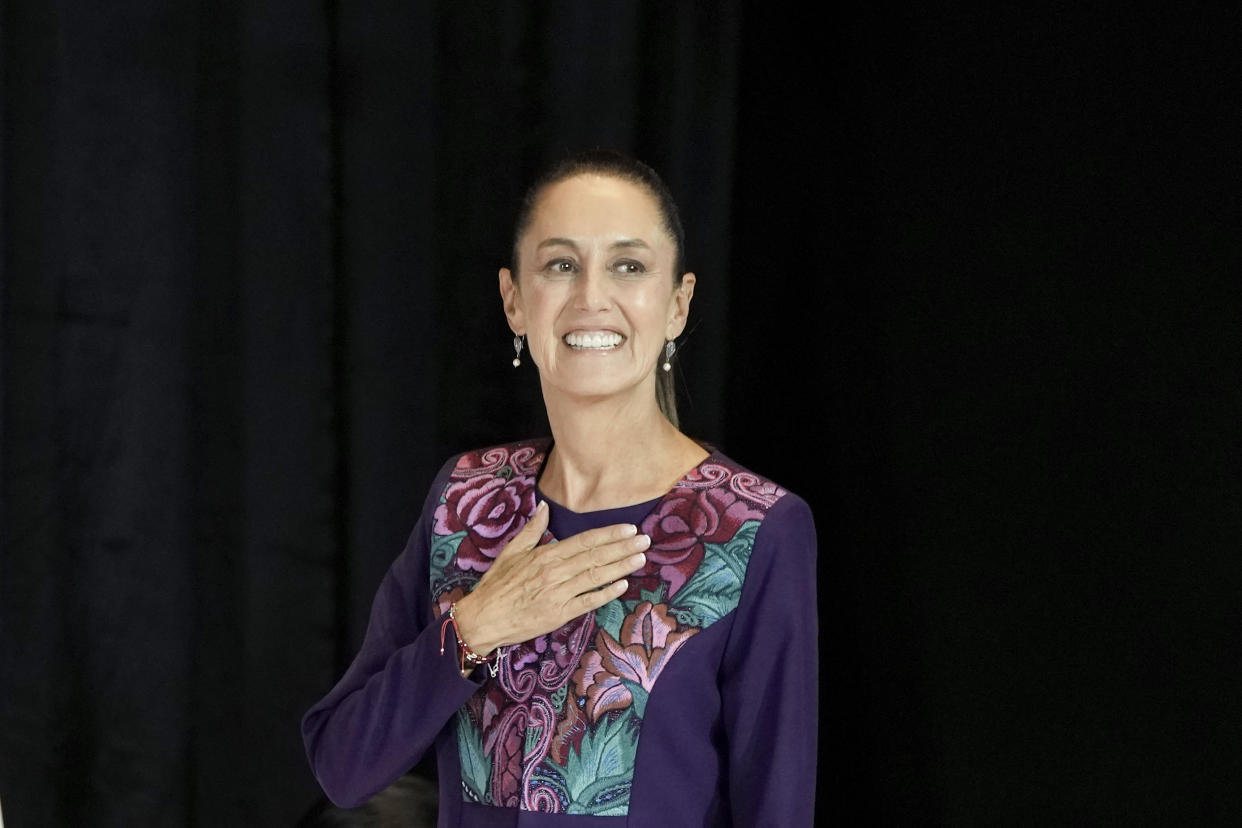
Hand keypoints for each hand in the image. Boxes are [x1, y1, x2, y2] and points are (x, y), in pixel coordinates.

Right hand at [451, 500, 649, 655]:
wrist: (483, 619)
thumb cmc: (497, 586)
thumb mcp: (511, 552)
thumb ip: (532, 530)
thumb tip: (544, 507)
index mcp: (545, 555)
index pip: (584, 541)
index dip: (608, 534)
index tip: (628, 528)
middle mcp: (555, 573)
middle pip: (595, 557)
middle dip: (622, 547)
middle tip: (645, 540)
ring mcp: (558, 594)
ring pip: (595, 577)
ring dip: (621, 567)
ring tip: (640, 558)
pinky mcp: (559, 614)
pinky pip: (587, 602)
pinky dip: (606, 593)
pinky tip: (622, 585)